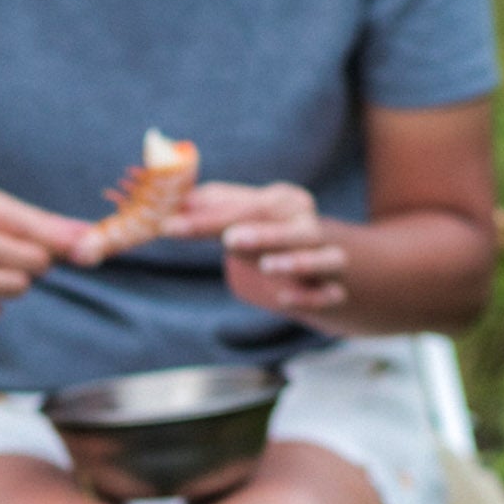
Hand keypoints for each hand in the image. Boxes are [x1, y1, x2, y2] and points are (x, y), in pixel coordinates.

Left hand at [172, 182, 349, 316]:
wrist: (316, 267)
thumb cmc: (267, 236)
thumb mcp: (241, 218)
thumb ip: (211, 209)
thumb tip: (175, 203)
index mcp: (285, 203)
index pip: (250, 207)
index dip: (209, 217)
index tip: (171, 226)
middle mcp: (308, 227)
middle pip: (288, 228)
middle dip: (261, 234)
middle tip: (229, 239)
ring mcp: (325, 259)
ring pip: (322, 257)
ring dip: (296, 261)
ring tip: (267, 266)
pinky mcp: (331, 290)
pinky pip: (327, 294)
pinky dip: (312, 297)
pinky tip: (286, 300)